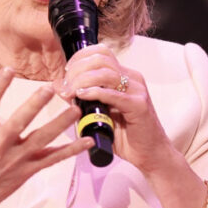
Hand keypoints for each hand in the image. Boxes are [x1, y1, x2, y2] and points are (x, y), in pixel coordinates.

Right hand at [0, 67, 93, 207]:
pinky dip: (70, 151)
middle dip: (34, 105)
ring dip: (59, 124)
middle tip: (49, 89)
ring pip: (40, 140)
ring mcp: (14, 160)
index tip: (9, 70)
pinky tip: (87, 141)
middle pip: (18, 123)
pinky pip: (51, 160)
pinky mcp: (26, 171)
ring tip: (74, 109)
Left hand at [57, 44, 180, 174]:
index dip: (80, 57)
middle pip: (101, 59)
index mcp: (124, 76)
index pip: (101, 53)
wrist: (149, 154)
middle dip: (77, 69)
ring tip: (70, 93)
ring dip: (83, 80)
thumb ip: (80, 97)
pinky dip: (95, 92)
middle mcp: (132, 78)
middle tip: (66, 86)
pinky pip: (114, 94)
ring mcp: (137, 90)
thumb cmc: (124, 135)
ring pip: (106, 73)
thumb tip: (58, 85)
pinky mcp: (138, 105)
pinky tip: (82, 95)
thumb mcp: (97, 112)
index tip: (66, 73)